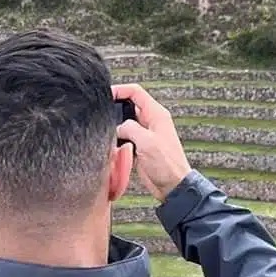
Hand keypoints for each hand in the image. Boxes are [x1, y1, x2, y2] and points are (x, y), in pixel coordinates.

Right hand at [114, 83, 191, 200]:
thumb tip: (118, 128)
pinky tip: (112, 146)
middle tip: (102, 114)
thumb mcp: (147, 142)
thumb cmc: (167, 165)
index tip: (106, 94)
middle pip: (128, 106)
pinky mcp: (140, 146)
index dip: (120, 90)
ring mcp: (145, 134)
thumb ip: (130, 128)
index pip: (136, 92)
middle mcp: (151, 121)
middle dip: (115, 109)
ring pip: (125, 123)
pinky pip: (125, 137)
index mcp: (156, 114)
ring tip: (105, 132)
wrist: (173, 186)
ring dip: (115, 127)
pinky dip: (117, 140)